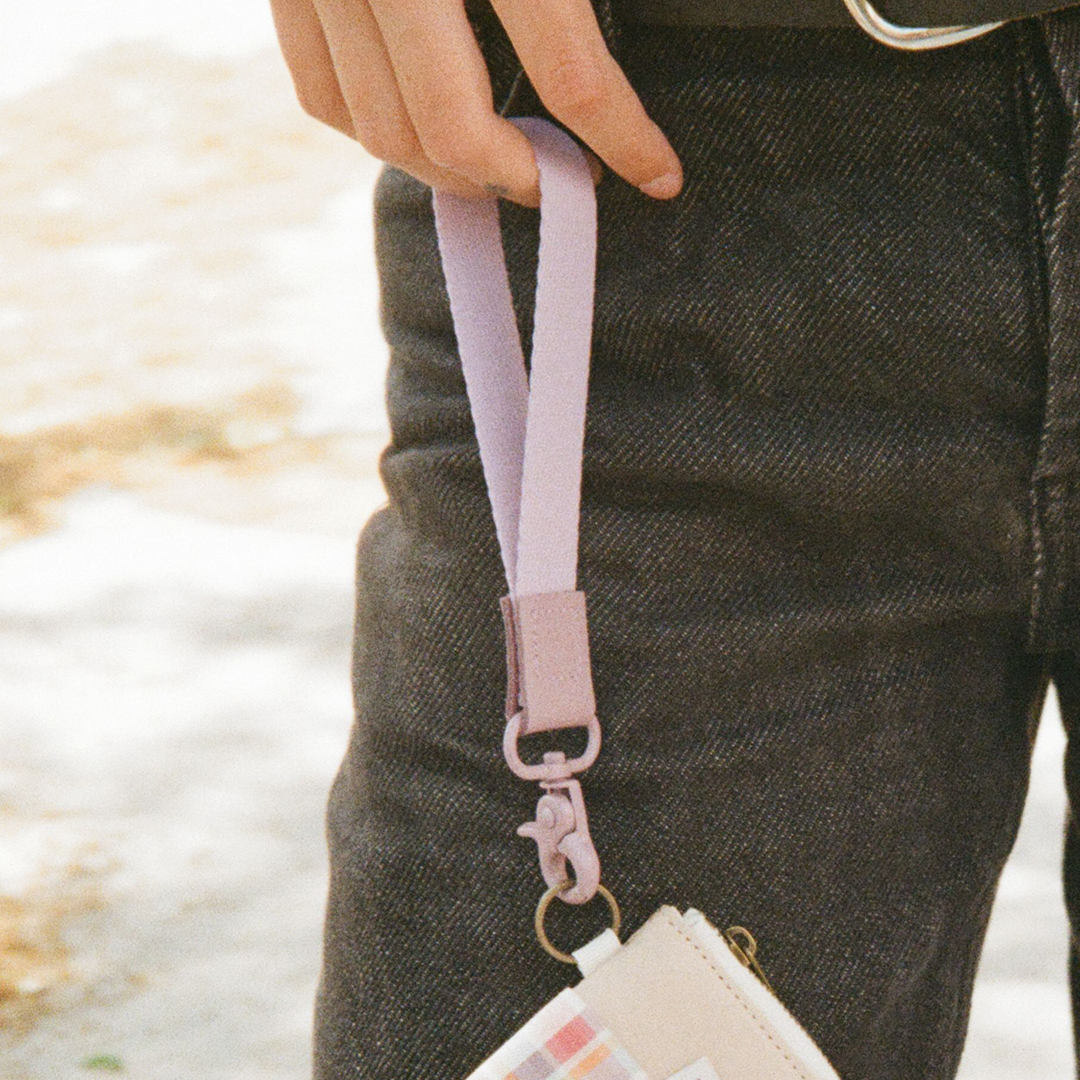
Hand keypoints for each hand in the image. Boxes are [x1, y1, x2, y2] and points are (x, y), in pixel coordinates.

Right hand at [269, 0, 683, 207]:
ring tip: (498, 169)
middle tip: (561, 181)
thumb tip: (621, 49)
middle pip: (453, 128)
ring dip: (449, 173)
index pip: (572, 70)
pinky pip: (321, 93)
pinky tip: (421, 129)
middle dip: (520, 176)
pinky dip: (375, 130)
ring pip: (380, 129)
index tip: (658, 176)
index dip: (623, 139)